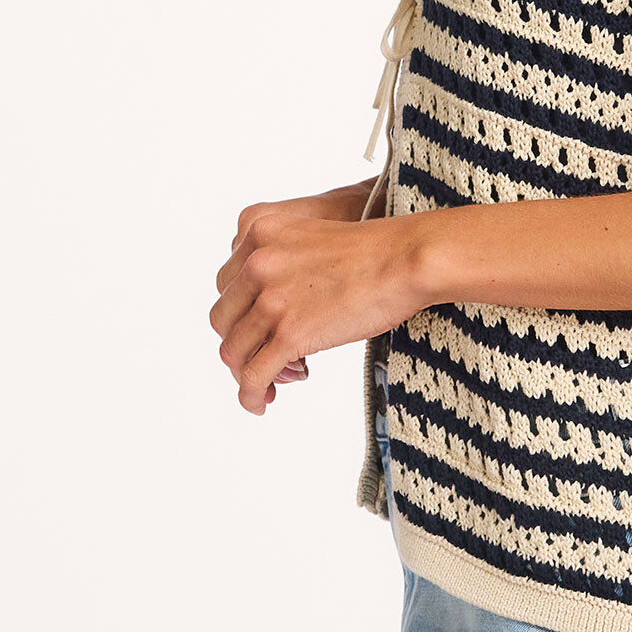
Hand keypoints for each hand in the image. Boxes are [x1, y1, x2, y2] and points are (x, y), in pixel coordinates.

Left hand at [210, 185, 421, 416]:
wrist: (408, 259)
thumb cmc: (375, 251)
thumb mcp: (310, 238)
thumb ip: (281, 264)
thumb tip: (270, 318)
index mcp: (258, 229)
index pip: (227, 284)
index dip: (242, 313)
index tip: (262, 329)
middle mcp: (256, 261)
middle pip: (223, 318)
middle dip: (242, 344)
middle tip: (269, 358)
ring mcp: (271, 299)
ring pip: (234, 351)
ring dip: (248, 373)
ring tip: (274, 383)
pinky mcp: (291, 334)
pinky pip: (254, 375)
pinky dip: (251, 395)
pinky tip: (261, 403)